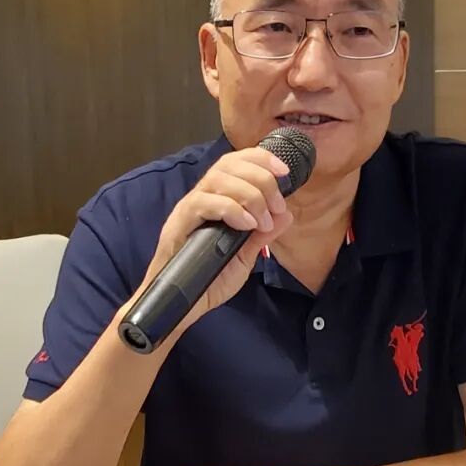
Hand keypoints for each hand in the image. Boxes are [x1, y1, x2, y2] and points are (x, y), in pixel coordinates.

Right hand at [135, 147, 296, 328]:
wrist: (181, 306)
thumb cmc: (208, 281)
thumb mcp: (244, 257)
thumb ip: (262, 236)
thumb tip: (286, 215)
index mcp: (216, 200)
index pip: (235, 163)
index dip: (261, 159)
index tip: (284, 171)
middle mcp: (201, 198)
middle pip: (229, 165)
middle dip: (261, 179)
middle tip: (277, 205)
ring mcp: (188, 210)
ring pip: (217, 179)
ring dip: (249, 195)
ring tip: (263, 220)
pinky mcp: (178, 224)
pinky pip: (203, 203)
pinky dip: (230, 209)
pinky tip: (246, 225)